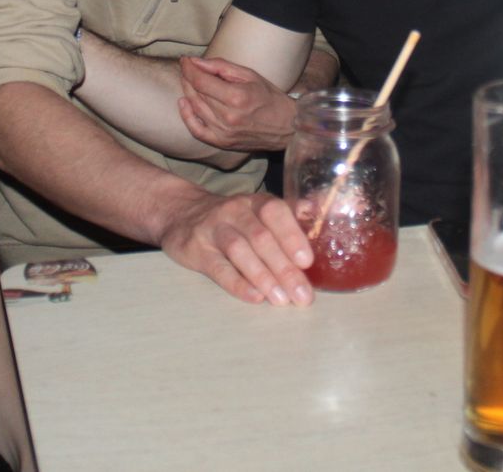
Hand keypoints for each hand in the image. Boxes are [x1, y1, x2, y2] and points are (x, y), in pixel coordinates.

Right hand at [157, 190, 313, 307]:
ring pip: (240, 250)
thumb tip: (322, 218)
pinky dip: (237, 283)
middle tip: (302, 295)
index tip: (308, 261)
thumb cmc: (232, 220)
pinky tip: (255, 297)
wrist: (180, 213)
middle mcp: (235, 211)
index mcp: (256, 202)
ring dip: (263, 276)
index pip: (275, 212)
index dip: (292, 235)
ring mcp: (213, 229)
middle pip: (261, 237)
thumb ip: (288, 218)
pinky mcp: (195, 249)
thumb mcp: (257, 211)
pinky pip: (217, 267)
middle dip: (284, 268)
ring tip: (281, 300)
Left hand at [177, 56, 297, 152]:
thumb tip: (196, 61)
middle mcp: (227, 116)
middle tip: (187, 67)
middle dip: (187, 77)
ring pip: (195, 108)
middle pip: (195, 93)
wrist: (287, 127)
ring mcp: (223, 132)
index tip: (185, 60)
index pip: (201, 81)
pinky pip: (196, 130)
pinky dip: (187, 116)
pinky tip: (184, 102)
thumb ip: (221, 67)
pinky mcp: (222, 142)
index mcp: (236, 97)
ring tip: (188, 80)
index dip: (189, 68)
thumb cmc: (270, 97)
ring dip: (187, 91)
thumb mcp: (250, 75)